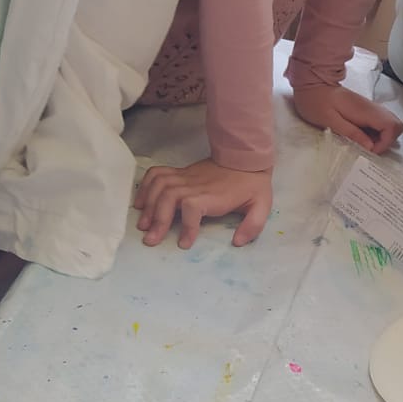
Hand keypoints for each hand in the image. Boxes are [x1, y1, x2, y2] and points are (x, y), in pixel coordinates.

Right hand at [135, 159, 272, 248]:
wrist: (245, 159)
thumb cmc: (251, 185)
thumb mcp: (262, 206)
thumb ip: (253, 225)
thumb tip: (238, 242)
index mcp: (214, 195)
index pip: (193, 206)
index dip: (187, 225)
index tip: (184, 243)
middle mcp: (195, 185)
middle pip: (169, 197)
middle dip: (157, 219)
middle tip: (151, 240)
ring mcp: (186, 177)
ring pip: (160, 186)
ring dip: (148, 205)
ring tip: (143, 225)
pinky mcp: (180, 172)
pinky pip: (157, 174)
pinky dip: (145, 186)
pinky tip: (140, 203)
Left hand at [292, 84, 402, 154]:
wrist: (312, 84)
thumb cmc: (316, 103)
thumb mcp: (330, 121)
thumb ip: (351, 133)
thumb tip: (370, 146)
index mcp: (365, 111)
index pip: (392, 127)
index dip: (385, 143)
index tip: (370, 150)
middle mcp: (373, 108)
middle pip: (397, 125)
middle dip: (388, 141)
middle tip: (370, 148)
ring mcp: (371, 108)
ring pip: (391, 124)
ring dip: (383, 138)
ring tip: (366, 144)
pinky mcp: (367, 110)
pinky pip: (381, 123)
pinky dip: (377, 133)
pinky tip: (363, 137)